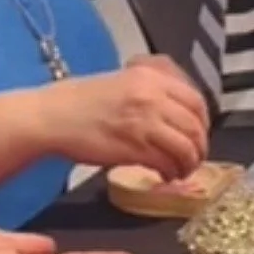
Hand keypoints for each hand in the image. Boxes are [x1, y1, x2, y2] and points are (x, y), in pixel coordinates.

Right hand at [35, 58, 209, 178]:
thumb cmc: (80, 101)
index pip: (196, 101)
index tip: (198, 135)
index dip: (203, 123)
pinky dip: (171, 173)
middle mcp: (152, 96)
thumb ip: (152, 92)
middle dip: (199, 148)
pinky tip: (164, 176)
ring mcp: (144, 122)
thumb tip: (176, 113)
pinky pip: (167, 163)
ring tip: (179, 171)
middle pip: (196, 127)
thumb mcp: (122, 82)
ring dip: (188, 164)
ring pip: (186, 148)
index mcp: (150, 77)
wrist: (51, 116)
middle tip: (193, 159)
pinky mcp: (134, 147)